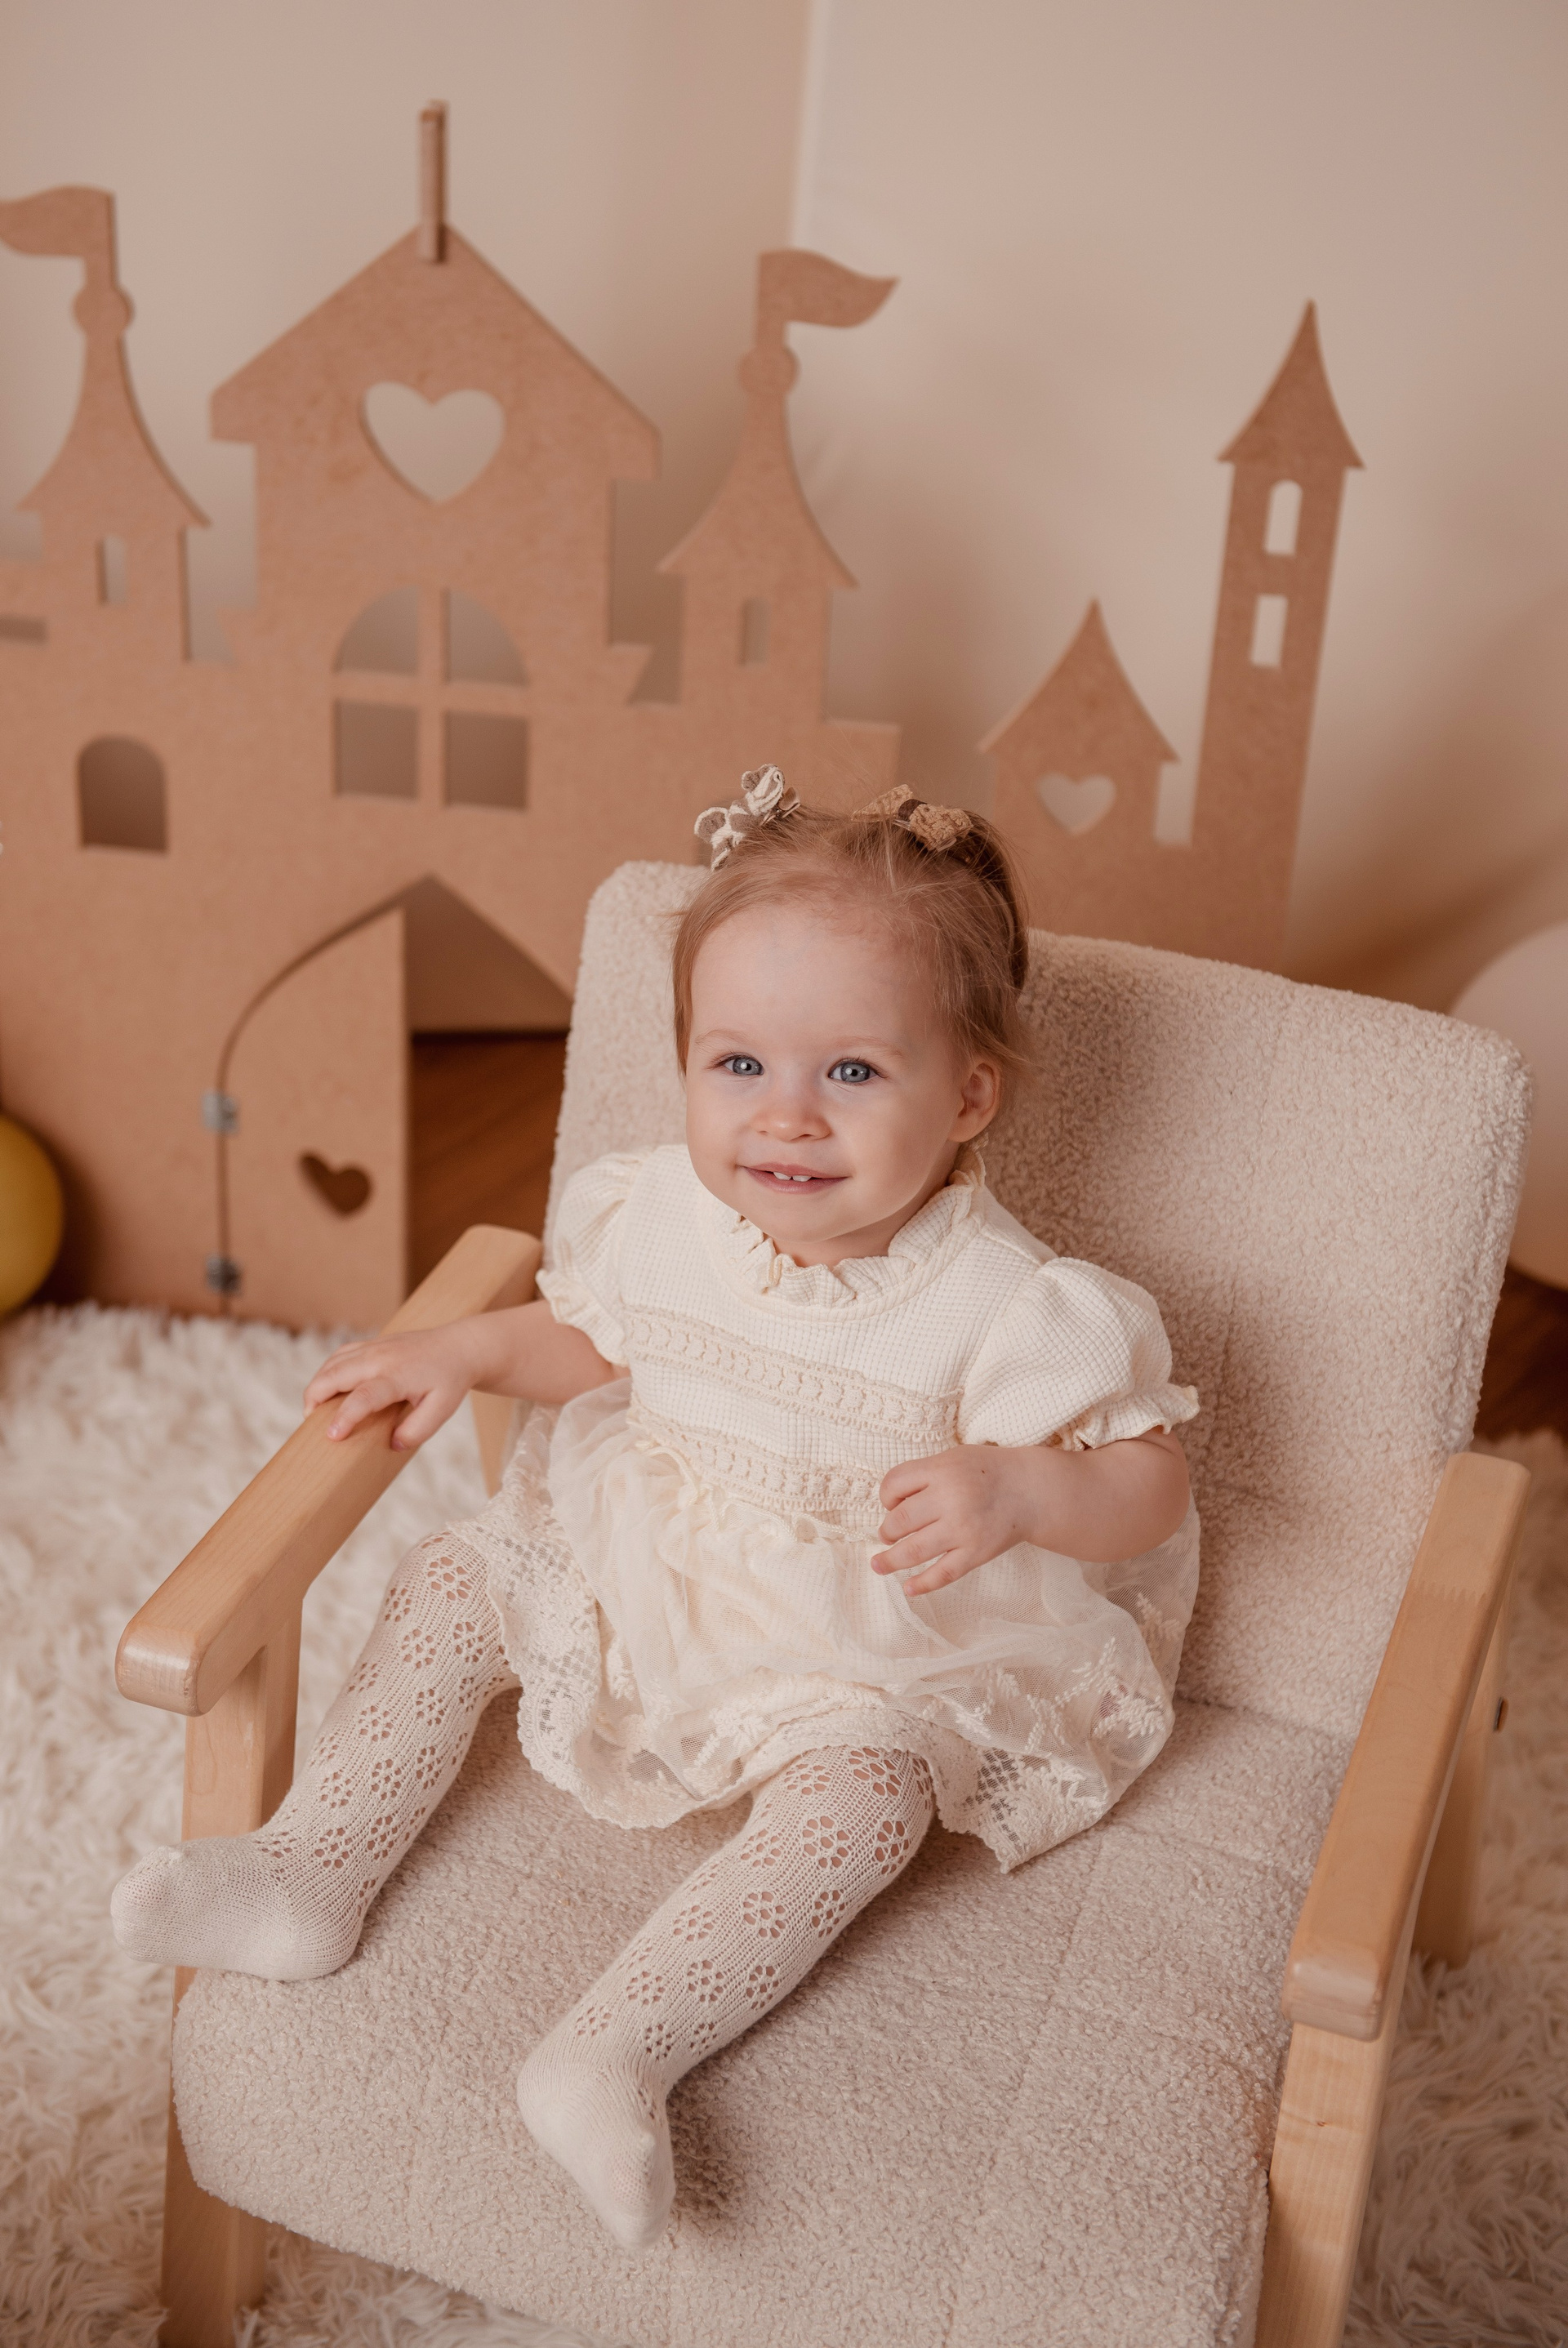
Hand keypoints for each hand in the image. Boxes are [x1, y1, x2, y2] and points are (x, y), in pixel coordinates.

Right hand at [304, 1323, 484, 1450]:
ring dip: (318, 1384)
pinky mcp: (371, 1343)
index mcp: (398, 1376)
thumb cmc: (449, 1380)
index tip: (332, 1436)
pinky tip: (326, 1387)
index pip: (364, 1396)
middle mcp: (381, 1358)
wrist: (459, 1347)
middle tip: (310, 1422)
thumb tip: (392, 1445)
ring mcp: (374, 1347)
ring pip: (333, 1362)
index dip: (345, 1417)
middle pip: (336, 1374)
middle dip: (315, 1397)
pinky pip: (340, 1354)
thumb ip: (417, 1430)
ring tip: (313, 1409)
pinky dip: (327, 1371)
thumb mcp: (442, 1409)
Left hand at [871, 1446, 1034, 1595]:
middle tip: (887, 1534)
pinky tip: (908, 1589)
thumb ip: (924, 1475)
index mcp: (942, 1470)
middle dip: (886, 1531)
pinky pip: (943, 1574)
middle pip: (899, 1521)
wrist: (1031, 1490)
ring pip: (914, 1550)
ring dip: (890, 1560)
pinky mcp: (975, 1553)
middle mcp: (950, 1499)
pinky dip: (923, 1584)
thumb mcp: (954, 1457)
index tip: (892, 1503)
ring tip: (878, 1565)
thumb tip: (891, 1505)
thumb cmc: (988, 1471)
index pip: (894, 1484)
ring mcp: (963, 1529)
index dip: (886, 1496)